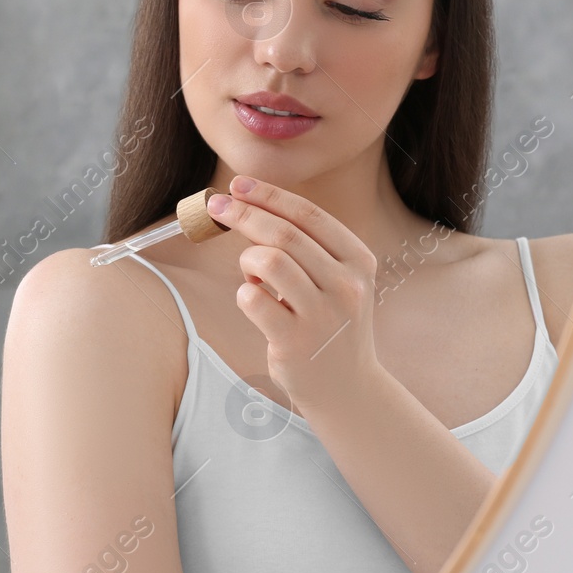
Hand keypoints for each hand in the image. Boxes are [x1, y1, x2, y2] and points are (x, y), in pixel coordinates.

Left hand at [206, 175, 382, 410]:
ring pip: (269, 261)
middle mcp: (346, 285)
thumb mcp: (336, 280)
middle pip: (284, 233)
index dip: (269, 195)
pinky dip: (243, 293)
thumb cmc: (330, 324)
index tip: (237, 185)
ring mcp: (323, 315)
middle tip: (215, 206)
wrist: (347, 387)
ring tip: (253, 276)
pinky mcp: (295, 342)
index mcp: (358, 260)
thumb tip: (248, 203)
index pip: (309, 215)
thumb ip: (306, 247)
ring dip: (247, 260)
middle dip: (243, 213)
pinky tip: (254, 301)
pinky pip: (253, 299)